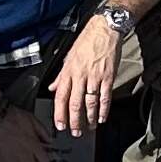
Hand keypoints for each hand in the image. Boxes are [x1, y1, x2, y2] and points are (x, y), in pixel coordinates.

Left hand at [48, 16, 120, 137]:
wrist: (105, 29)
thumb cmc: (87, 41)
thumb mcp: (69, 56)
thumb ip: (61, 75)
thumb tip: (52, 87)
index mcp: (69, 71)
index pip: (61, 96)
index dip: (60, 113)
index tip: (60, 125)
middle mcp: (80, 75)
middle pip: (75, 103)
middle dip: (74, 121)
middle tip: (75, 132)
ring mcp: (95, 76)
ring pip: (90, 103)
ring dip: (89, 118)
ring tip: (89, 127)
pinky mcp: (108, 76)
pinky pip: (105, 97)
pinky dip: (104, 109)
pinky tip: (102, 117)